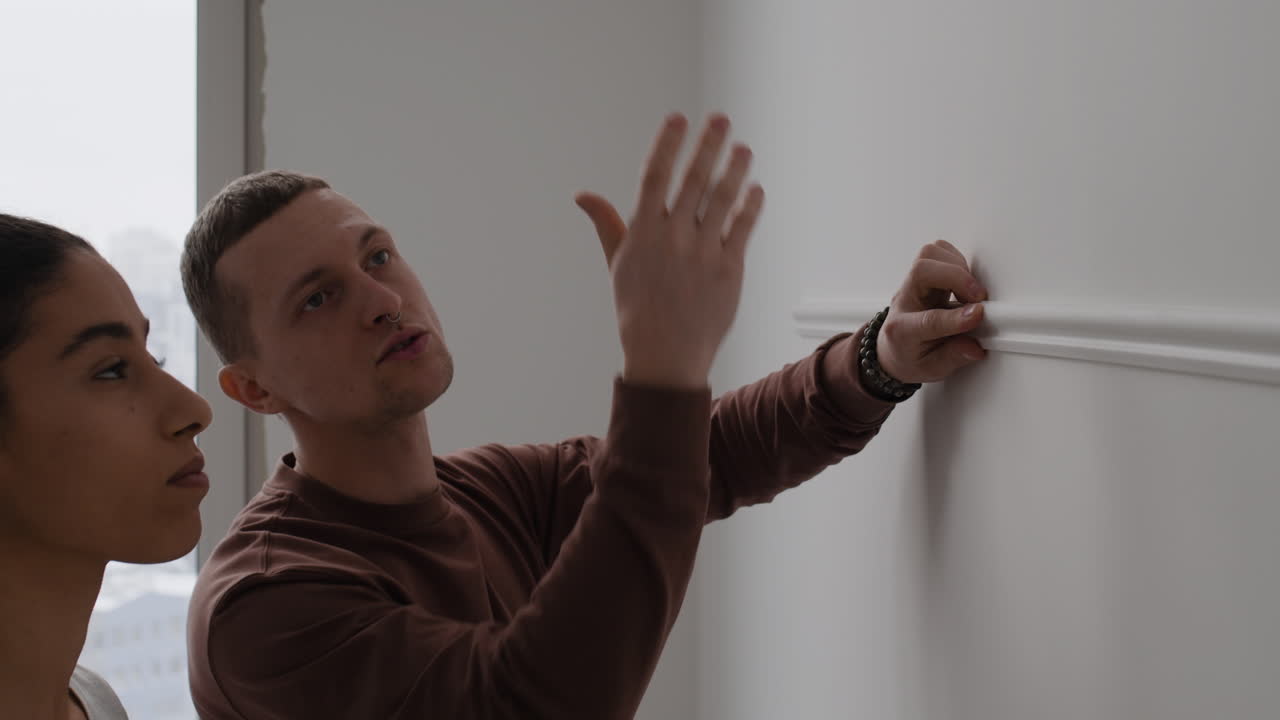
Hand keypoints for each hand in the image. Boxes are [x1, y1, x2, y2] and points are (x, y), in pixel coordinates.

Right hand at [574, 113, 764, 388]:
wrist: (665, 355)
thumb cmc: (638, 308)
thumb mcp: (618, 264)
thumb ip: (607, 224)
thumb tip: (582, 195)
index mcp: (642, 233)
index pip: (654, 176)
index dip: (667, 144)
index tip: (678, 118)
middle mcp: (673, 238)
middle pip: (693, 180)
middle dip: (707, 145)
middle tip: (720, 119)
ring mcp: (702, 253)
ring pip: (723, 200)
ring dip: (735, 170)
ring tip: (743, 148)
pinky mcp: (728, 270)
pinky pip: (742, 228)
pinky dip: (750, 206)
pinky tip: (755, 189)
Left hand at [876, 240, 987, 383]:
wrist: (892, 348)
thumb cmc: (910, 357)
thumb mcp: (931, 369)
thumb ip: (954, 357)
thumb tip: (974, 347)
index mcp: (902, 331)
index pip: (929, 319)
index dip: (956, 317)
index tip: (978, 314)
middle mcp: (904, 301)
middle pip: (922, 271)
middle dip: (956, 278)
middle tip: (978, 297)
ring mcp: (912, 284)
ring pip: (928, 255)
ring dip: (956, 267)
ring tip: (970, 291)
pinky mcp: (923, 273)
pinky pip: (937, 251)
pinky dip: (956, 261)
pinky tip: (963, 282)